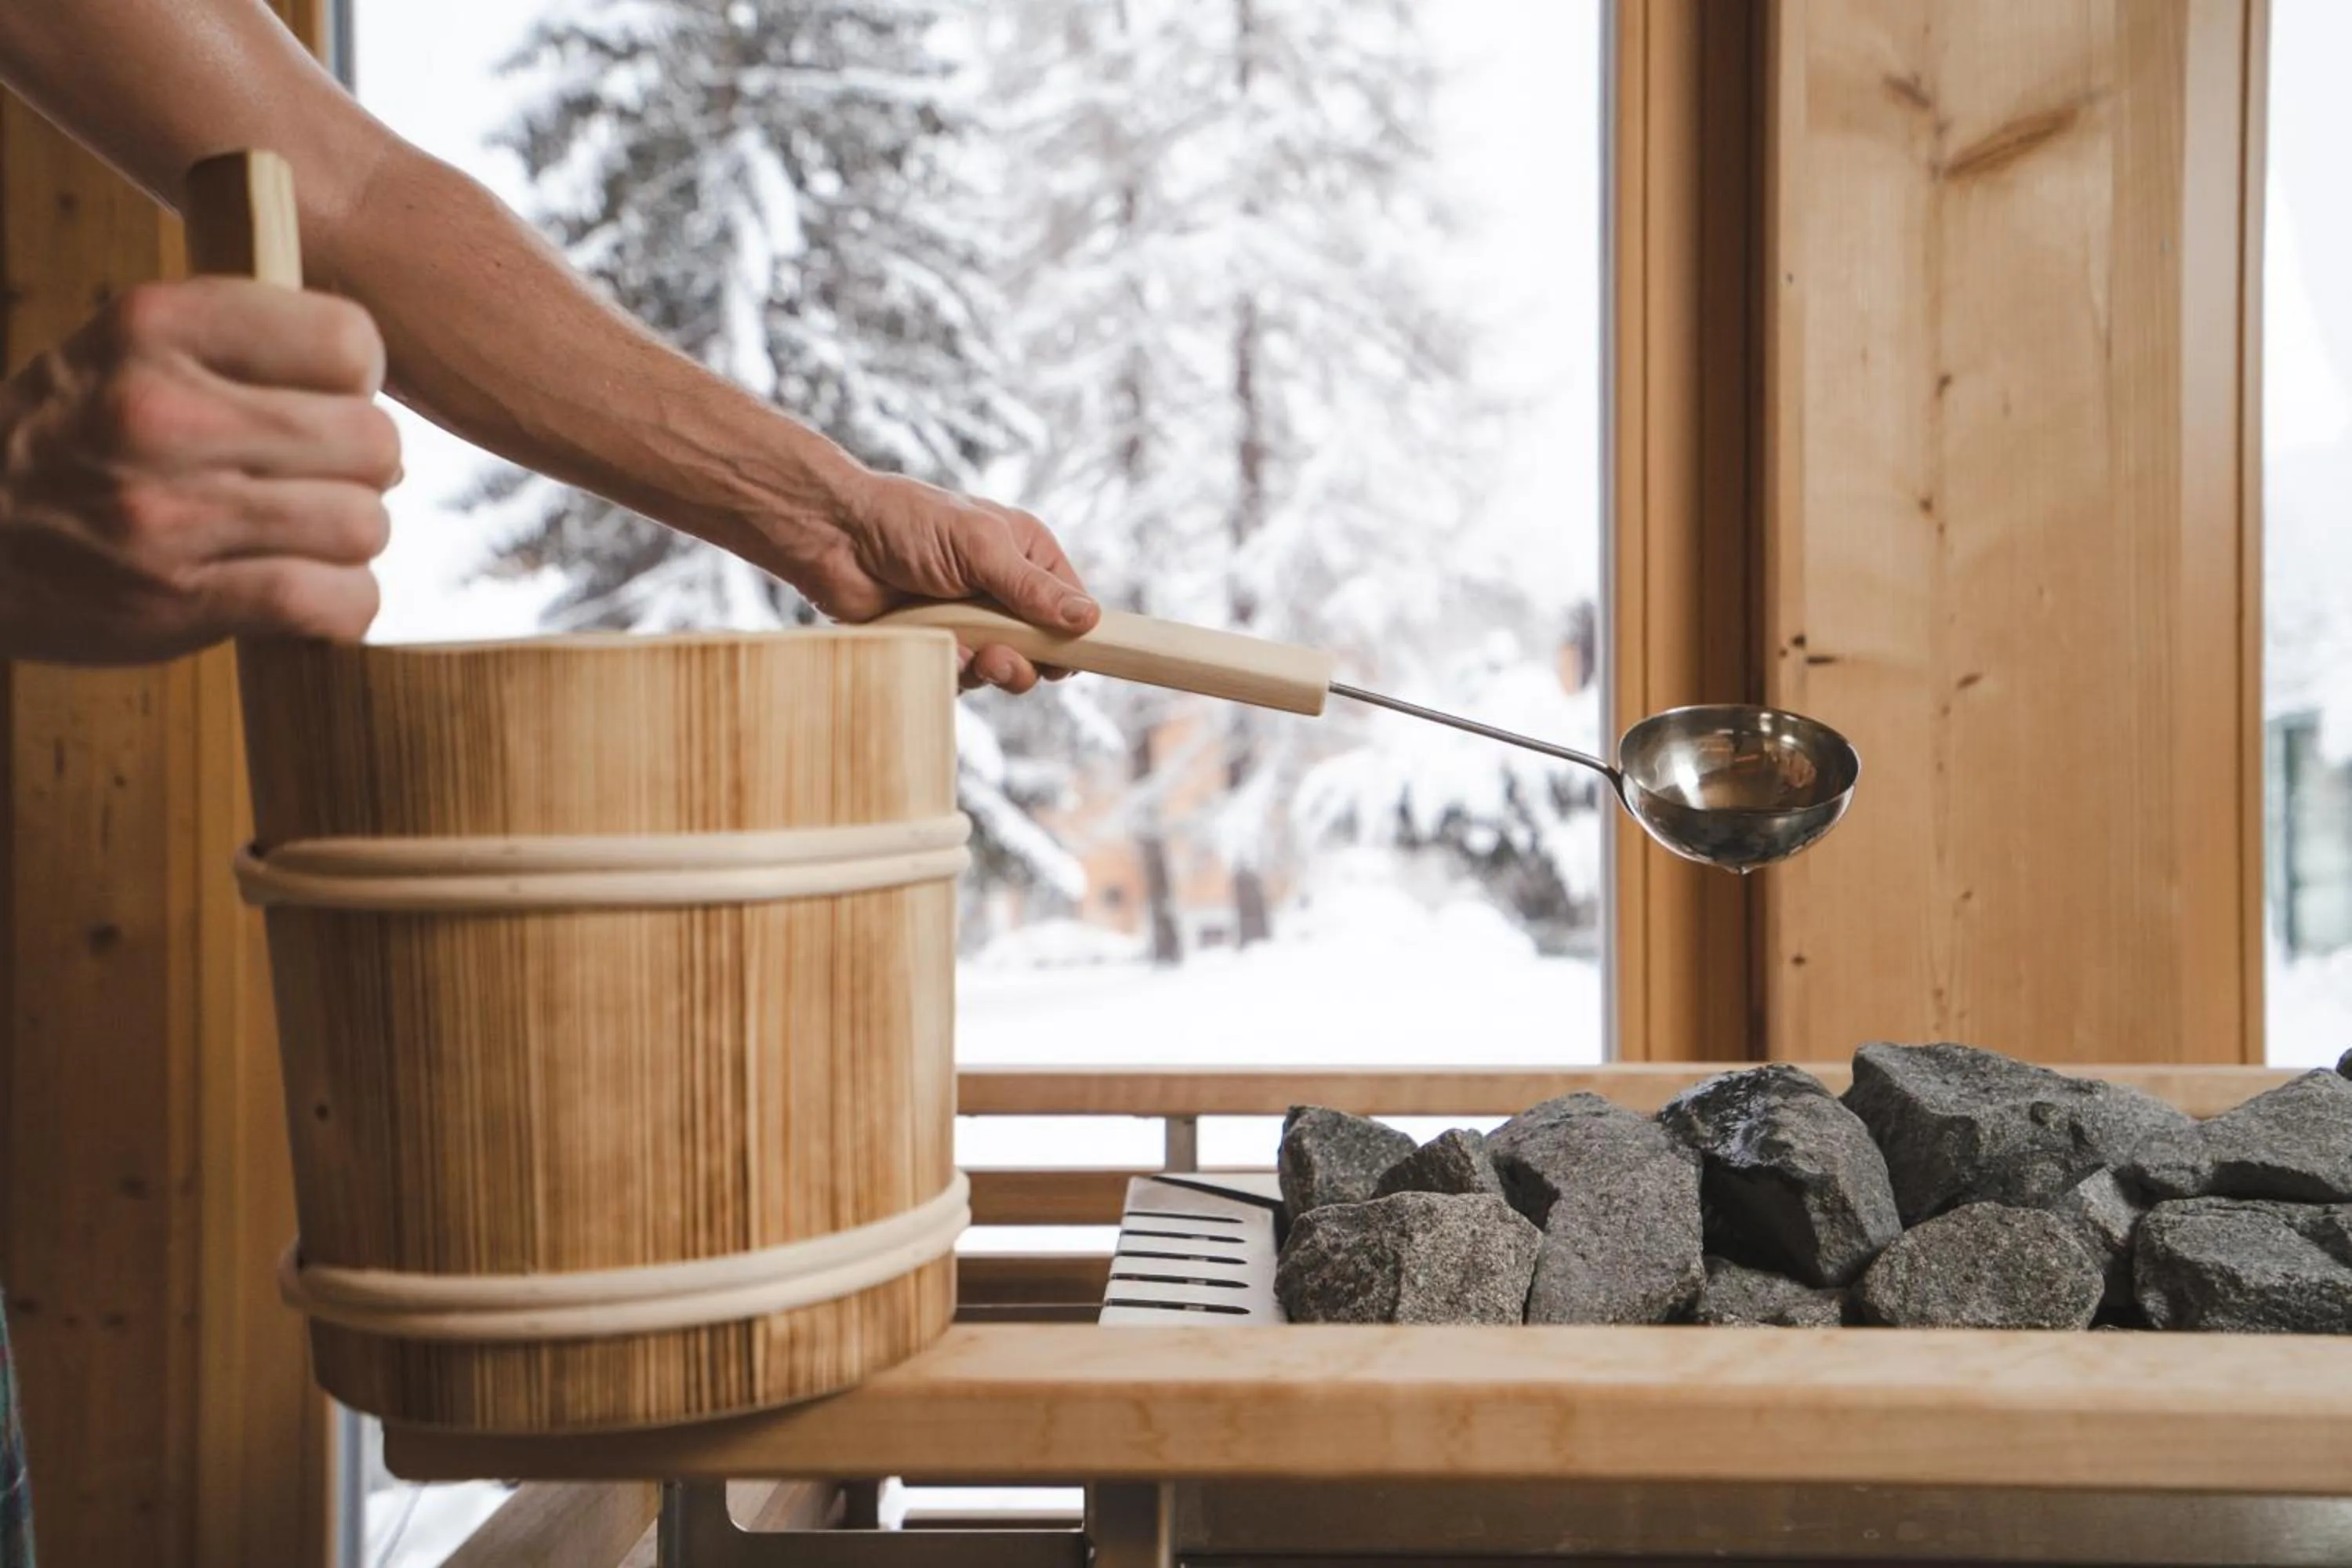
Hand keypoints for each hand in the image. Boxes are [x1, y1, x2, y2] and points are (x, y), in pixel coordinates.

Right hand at [0, 277, 400, 665]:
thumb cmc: (67, 440)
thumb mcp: (128, 349)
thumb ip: (243, 348)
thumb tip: (378, 395)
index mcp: (154, 326)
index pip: (346, 340)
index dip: (357, 381)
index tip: (325, 403)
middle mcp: (160, 411)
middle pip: (372, 440)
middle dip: (363, 470)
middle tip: (317, 482)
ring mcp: (168, 509)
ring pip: (362, 524)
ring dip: (349, 543)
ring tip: (300, 538)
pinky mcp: (178, 598)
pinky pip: (331, 600)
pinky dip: (343, 606)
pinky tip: (309, 596)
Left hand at [788, 468, 1097, 694]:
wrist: (833, 538)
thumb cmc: (906, 522)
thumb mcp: (979, 546)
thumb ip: (1031, 588)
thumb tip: (1088, 619)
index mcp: (1024, 553)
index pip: (1072, 603)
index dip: (1076, 634)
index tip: (1071, 658)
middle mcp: (1003, 589)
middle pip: (1044, 647)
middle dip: (1028, 660)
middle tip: (1002, 656)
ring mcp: (972, 620)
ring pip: (1006, 669)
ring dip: (992, 669)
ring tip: (972, 654)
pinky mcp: (939, 645)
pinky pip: (964, 676)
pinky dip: (952, 669)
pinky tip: (933, 646)